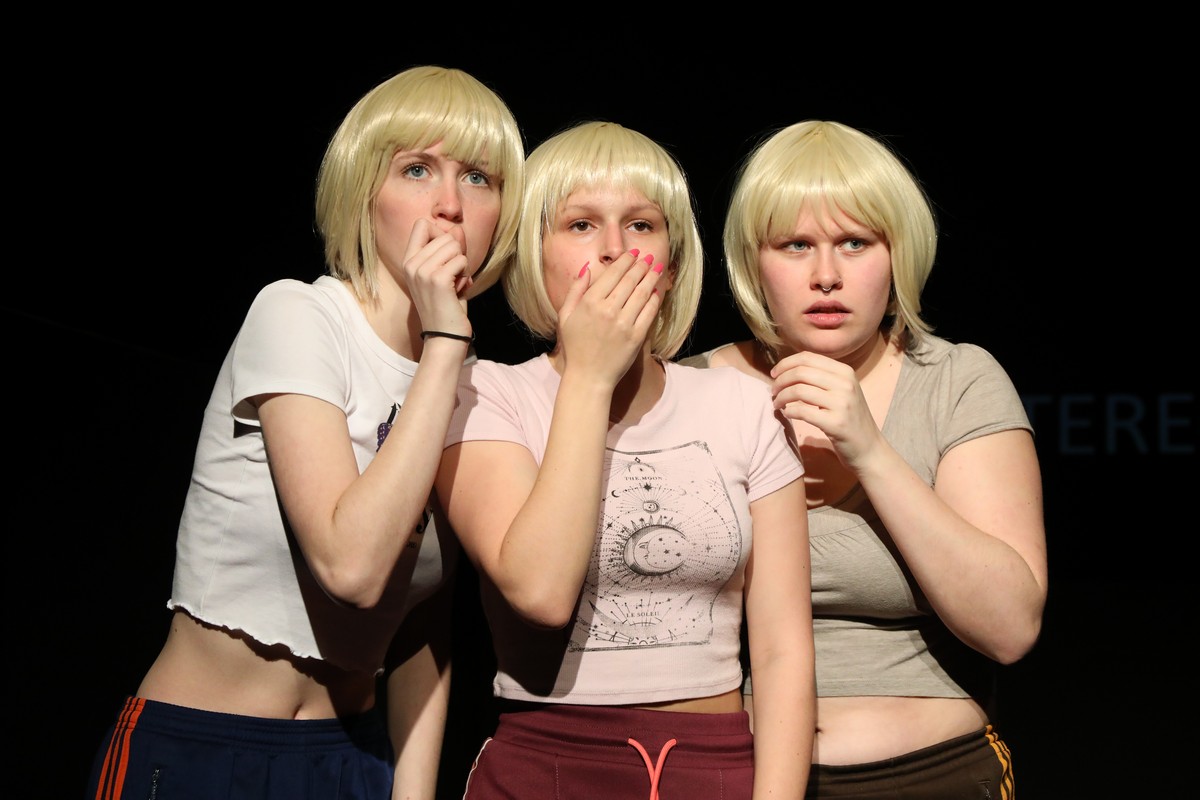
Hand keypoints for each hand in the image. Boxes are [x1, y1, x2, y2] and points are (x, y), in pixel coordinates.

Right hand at [402, 217, 472, 336]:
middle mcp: (411, 264)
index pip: (421, 224)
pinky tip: (459, 290)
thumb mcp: (442, 274)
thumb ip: (448, 251)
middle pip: (444, 235)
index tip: (446, 255)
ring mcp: (422, 271)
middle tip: (452, 278)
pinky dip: (465, 274)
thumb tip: (458, 229)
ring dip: (462, 265)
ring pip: (454, 246)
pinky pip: (461, 260)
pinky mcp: (437, 279)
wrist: (445, 336)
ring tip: (455, 284)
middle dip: (456, 255)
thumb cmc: (446, 305)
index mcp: (408, 261)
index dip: (441, 234)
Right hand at [556, 251, 662, 388]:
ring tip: (656, 268)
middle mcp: (608, 310)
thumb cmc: (576, 347)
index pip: (612, 274)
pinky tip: (656, 290)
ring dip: (651, 277)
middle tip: (647, 257)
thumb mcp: (566, 316)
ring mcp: (624, 323)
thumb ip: (575, 290)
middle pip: (630, 280)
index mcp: (590, 303)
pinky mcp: (637, 336)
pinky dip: (654, 298)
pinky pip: (649, 312)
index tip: (632, 254)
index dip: (625, 261)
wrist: (589, 377)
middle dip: (641, 265)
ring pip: (642, 293)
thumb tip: (587, 268)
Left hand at [769, 351, 883, 469]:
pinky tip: (787, 414)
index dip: (785, 364)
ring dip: (781, 397)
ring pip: (799, 390)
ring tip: (777, 404)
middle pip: (800, 372)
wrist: (868, 447)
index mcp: (845, 371)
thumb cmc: (849, 418)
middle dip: (780, 381)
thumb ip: (821, 377)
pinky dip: (789, 411)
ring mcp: (842, 403)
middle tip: (773, 391)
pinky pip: (803, 411)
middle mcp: (845, 384)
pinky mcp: (836, 423)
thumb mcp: (841, 390)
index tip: (774, 374)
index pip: (807, 357)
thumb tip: (787, 368)